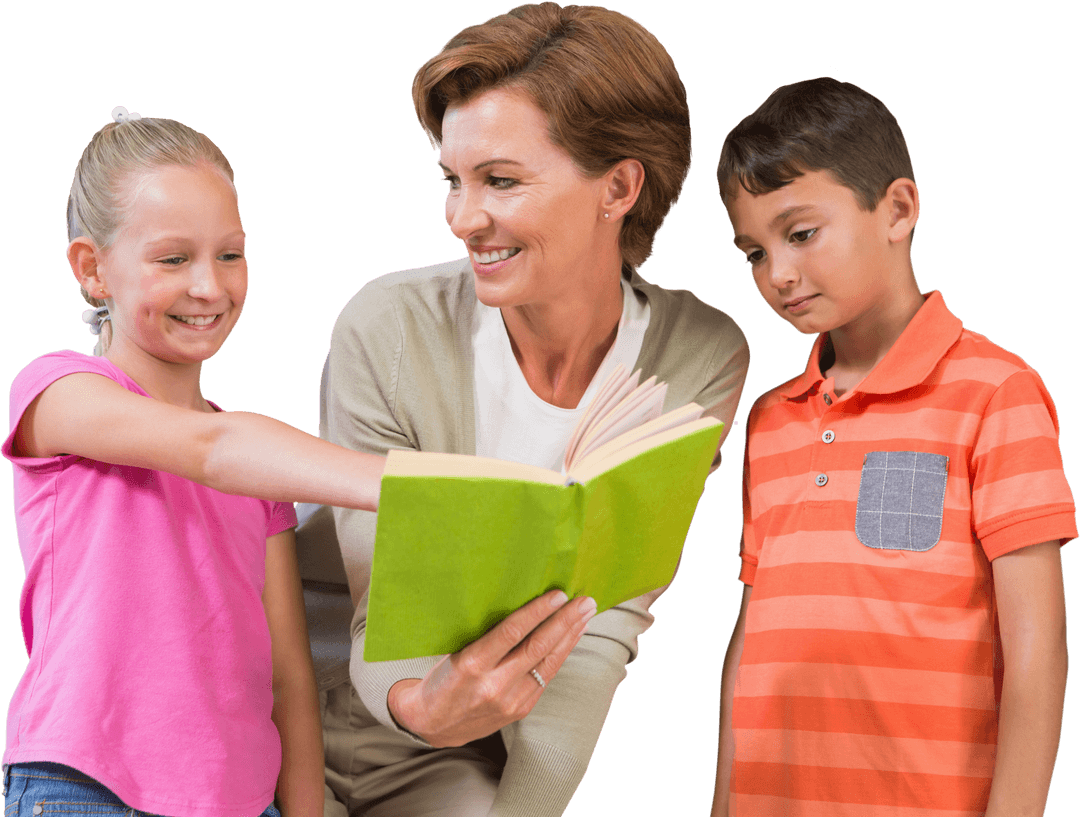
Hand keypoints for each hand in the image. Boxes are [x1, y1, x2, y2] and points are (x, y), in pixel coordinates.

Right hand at [387, 589, 596, 746]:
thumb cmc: (443, 677)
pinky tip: (571, 639)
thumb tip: (521, 603)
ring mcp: (510, 701)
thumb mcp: (456, 652)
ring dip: (570, 637)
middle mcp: (494, 685)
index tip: (558, 594)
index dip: (538, 611)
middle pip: (538, 647)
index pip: (512, 632)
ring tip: (586, 615)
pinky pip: (546, 677)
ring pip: (548, 663)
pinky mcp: (520, 710)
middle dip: (565, 621)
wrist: (433, 724)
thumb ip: (486, 636)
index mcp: (472, 664)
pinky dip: (561, 655)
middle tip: (585, 601)